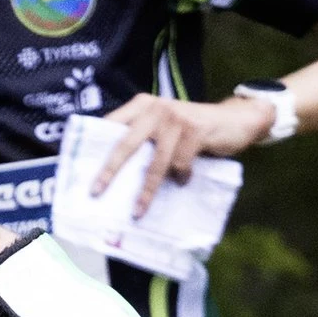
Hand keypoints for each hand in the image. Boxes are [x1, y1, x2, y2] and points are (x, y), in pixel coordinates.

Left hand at [90, 89, 276, 214]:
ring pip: (155, 162)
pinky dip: (180, 177)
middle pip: (125, 143)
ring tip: (139, 211)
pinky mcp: (195, 130)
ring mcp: (176, 118)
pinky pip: (180, 163)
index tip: (82, 170)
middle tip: (97, 192)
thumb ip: (143, 138)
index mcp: (142, 106)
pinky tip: (183, 181)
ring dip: (146, 190)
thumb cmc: (192, 129)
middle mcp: (156, 108)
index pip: (111, 124)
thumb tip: (113, 173)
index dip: (95, 146)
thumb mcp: (164, 127)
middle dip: (109, 170)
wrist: (235, 119)